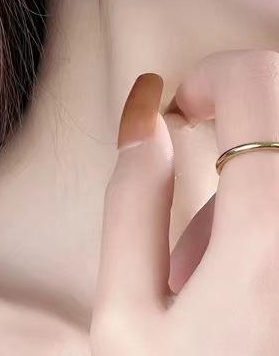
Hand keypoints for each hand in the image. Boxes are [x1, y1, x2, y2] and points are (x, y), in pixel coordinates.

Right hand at [91, 50, 278, 354]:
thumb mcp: (126, 316)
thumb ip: (131, 199)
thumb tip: (145, 113)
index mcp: (262, 237)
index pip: (257, 79)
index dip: (210, 74)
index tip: (182, 112)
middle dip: (245, 102)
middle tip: (210, 148)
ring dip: (264, 167)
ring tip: (233, 240)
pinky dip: (274, 202)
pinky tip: (255, 255)